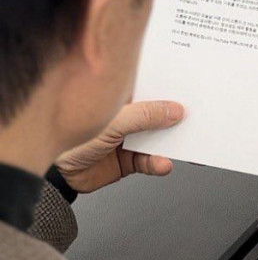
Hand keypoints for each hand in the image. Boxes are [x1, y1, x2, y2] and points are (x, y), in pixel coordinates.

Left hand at [55, 100, 184, 193]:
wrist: (56, 173)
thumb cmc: (72, 136)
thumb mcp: (113, 120)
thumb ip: (145, 115)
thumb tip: (175, 110)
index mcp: (120, 96)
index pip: (150, 87)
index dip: (170, 87)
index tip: (192, 88)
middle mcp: (127, 115)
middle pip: (159, 113)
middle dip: (178, 117)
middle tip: (199, 119)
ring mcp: (129, 138)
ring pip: (158, 139)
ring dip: (173, 143)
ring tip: (188, 145)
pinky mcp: (129, 160)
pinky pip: (149, 161)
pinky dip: (158, 163)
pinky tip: (163, 163)